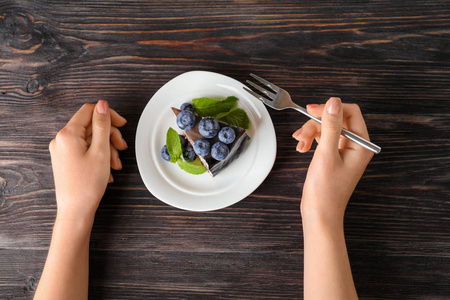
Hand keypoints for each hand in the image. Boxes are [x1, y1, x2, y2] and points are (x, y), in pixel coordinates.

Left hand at [49, 100, 126, 223]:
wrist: (76, 211)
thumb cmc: (87, 184)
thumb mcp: (101, 151)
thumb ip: (102, 125)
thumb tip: (102, 105)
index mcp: (67, 134)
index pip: (89, 111)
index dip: (108, 115)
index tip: (122, 124)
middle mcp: (61, 140)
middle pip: (91, 127)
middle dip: (109, 136)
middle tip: (121, 148)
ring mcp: (62, 151)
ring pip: (90, 140)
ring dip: (107, 149)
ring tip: (115, 165)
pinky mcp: (66, 160)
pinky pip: (85, 151)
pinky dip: (99, 157)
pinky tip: (107, 170)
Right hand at [293, 97, 373, 224]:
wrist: (320, 213)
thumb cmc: (326, 190)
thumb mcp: (327, 154)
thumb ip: (331, 126)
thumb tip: (333, 102)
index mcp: (361, 144)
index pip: (350, 112)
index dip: (330, 109)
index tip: (311, 111)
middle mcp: (355, 146)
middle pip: (335, 120)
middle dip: (316, 124)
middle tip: (301, 133)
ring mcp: (344, 151)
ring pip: (326, 129)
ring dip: (310, 133)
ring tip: (299, 144)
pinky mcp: (333, 156)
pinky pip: (322, 139)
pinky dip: (310, 141)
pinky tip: (301, 148)